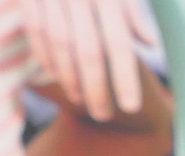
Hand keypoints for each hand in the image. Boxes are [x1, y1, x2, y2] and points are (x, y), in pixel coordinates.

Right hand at [21, 0, 160, 122]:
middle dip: (97, 88)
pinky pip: (35, 32)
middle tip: (104, 115)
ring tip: (83, 100)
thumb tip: (149, 44)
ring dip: (71, 79)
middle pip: (88, 52)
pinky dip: (46, 58)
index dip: (125, 78)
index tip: (131, 107)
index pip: (118, 44)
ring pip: (60, 46)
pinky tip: (58, 77)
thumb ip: (131, 10)